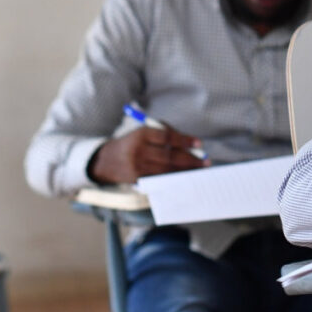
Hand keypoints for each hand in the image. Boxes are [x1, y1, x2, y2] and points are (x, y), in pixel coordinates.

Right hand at [88, 125, 209, 184]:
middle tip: (205, 162)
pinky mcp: (138, 179)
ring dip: (185, 171)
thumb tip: (190, 146)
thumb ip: (164, 134)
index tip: (199, 144)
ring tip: (199, 171)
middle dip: (190, 159)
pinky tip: (184, 178)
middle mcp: (138, 150)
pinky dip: (174, 178)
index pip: (167, 137)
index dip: (185, 140)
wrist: (106, 160)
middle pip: (169, 156)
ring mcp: (138, 167)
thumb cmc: (132, 142)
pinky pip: (160, 179)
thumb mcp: (143, 132)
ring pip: (167, 170)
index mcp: (140, 134)